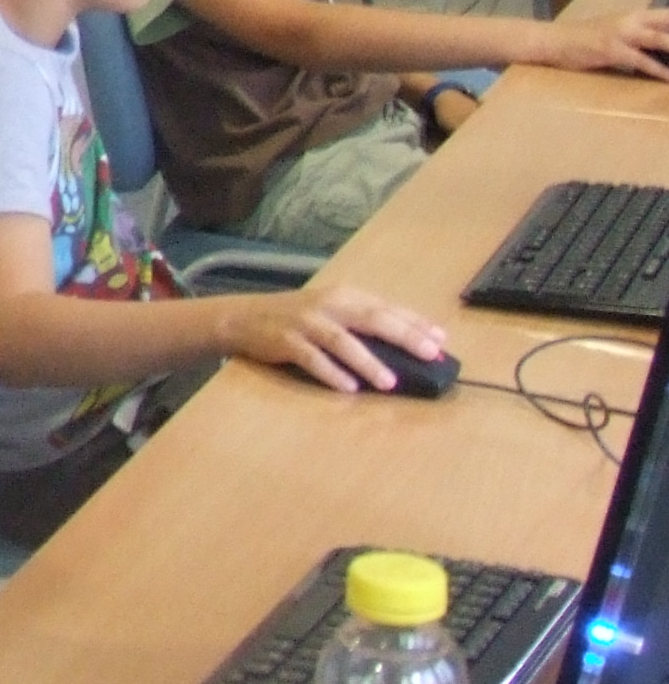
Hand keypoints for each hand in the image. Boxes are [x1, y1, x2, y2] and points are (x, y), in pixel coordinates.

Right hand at [232, 282, 445, 389]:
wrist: (243, 317)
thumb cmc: (296, 318)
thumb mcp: (331, 311)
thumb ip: (362, 322)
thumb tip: (406, 345)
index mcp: (343, 295)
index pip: (387, 308)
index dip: (415, 323)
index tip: (442, 339)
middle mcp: (327, 305)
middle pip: (371, 319)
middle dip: (404, 336)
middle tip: (430, 354)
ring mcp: (305, 323)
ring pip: (342, 341)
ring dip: (368, 361)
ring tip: (390, 381)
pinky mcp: (285, 341)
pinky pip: (311, 358)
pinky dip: (331, 372)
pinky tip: (349, 388)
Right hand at [529, 9, 668, 82]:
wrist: (551, 41)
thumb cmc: (583, 39)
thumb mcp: (614, 31)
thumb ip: (639, 36)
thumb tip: (662, 48)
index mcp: (636, 14)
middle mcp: (632, 19)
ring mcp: (622, 34)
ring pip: (662, 39)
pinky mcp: (612, 50)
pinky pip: (642, 61)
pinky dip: (659, 70)